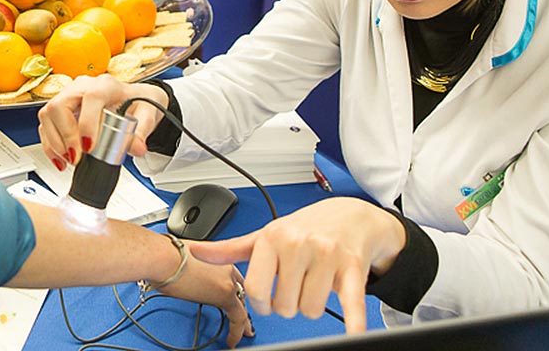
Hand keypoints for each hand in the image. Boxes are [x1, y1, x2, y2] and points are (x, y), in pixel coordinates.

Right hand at [36, 74, 166, 167]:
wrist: (133, 100)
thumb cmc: (136, 103)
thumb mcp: (147, 115)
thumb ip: (142, 131)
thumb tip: (137, 147)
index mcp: (106, 85)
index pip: (91, 97)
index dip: (87, 123)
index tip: (89, 146)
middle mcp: (82, 86)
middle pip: (60, 105)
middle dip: (65, 136)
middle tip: (77, 157)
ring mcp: (68, 96)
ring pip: (48, 114)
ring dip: (55, 143)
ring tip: (70, 160)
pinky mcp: (60, 110)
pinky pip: (45, 126)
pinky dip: (50, 146)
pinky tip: (61, 160)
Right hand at [160, 258, 253, 346]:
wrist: (162, 258)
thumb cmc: (163, 255)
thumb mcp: (182, 260)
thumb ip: (190, 268)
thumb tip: (181, 274)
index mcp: (215, 257)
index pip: (231, 276)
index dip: (233, 288)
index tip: (232, 295)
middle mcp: (226, 267)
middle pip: (240, 290)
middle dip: (241, 305)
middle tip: (244, 319)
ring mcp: (228, 280)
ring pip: (242, 304)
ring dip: (243, 320)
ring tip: (243, 333)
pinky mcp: (224, 295)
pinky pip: (238, 319)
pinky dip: (236, 332)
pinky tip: (232, 341)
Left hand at [186, 198, 407, 333]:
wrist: (351, 215)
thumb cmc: (304, 228)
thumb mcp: (265, 235)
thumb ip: (230, 249)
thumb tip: (195, 251)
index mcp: (272, 238)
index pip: (255, 290)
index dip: (260, 304)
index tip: (265, 301)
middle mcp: (299, 244)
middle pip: (284, 305)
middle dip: (288, 304)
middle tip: (295, 286)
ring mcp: (327, 255)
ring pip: (311, 310)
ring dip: (312, 307)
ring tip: (315, 286)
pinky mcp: (353, 268)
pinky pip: (352, 304)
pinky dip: (354, 324)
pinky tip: (353, 333)